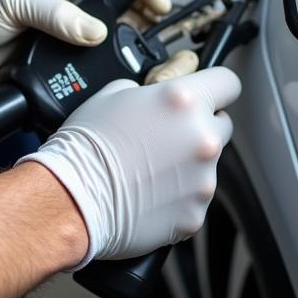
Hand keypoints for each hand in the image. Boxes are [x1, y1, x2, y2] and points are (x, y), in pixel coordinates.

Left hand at [0, 0, 169, 100]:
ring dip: (130, 69)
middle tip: (164, 53)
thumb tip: (96, 31)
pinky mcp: (51, 84)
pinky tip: (112, 102)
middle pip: (126, 25)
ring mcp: (63, 54)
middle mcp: (71, 21)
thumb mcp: (8, 2)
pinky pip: (85, 90)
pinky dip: (101, 97)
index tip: (163, 8)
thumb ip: (53, 14)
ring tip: (147, 81)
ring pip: (111, 61)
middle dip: (151, 35)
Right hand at [17, 66, 241, 267]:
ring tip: (149, 170)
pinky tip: (149, 194)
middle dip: (200, 127)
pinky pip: (194, 199)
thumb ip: (149, 92)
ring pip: (207, 165)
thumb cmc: (85, 147)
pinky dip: (177, 197)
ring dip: (187, 165)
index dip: (216, 86)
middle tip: (168, 136)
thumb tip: (156, 96)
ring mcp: (202, 179)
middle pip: (222, 124)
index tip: (211, 94)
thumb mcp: (112, 95)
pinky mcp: (194, 214)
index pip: (228, 83)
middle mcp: (201, 138)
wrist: (70, 197)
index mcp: (184, 102)